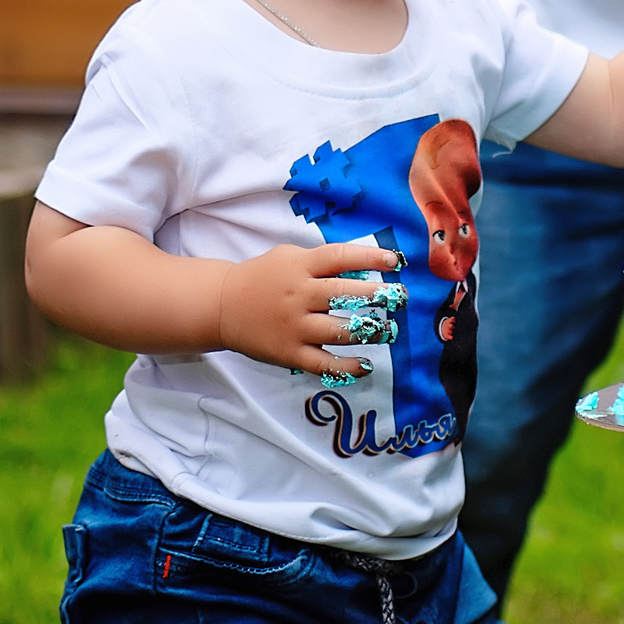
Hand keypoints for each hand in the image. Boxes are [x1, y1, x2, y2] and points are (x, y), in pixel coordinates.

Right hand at [218, 240, 405, 376]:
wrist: (222, 306)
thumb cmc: (264, 278)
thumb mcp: (289, 257)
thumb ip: (322, 261)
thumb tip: (365, 264)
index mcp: (300, 267)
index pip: (339, 257)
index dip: (369, 256)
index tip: (395, 260)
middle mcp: (298, 295)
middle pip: (344, 294)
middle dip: (378, 295)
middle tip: (401, 298)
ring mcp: (294, 326)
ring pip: (339, 330)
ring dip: (370, 331)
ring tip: (389, 330)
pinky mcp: (289, 353)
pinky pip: (324, 364)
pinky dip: (347, 366)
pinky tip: (366, 365)